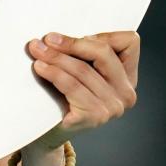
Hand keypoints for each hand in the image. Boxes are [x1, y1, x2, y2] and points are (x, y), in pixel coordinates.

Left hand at [25, 30, 139, 150]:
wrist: (49, 132)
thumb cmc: (63, 95)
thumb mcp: (79, 69)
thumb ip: (82, 52)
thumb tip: (58, 34)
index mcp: (128, 77)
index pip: (129, 42)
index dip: (101, 35)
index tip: (73, 38)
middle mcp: (126, 93)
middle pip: (103, 53)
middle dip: (72, 44)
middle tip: (47, 39)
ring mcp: (112, 107)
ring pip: (82, 69)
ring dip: (56, 57)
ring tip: (36, 50)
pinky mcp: (94, 116)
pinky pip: (72, 86)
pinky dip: (53, 73)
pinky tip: (40, 67)